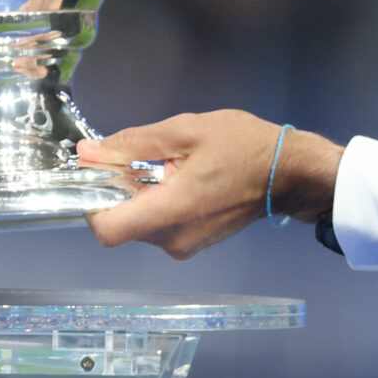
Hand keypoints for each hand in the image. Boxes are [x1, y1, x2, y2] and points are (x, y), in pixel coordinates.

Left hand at [79, 112, 341, 259]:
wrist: (289, 172)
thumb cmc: (242, 146)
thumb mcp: (186, 131)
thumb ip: (133, 142)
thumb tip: (87, 151)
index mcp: (171, 212)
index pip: (107, 230)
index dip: (91, 202)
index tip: (97, 172)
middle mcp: (173, 239)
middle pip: (120, 225)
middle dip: (115, 191)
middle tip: (131, 155)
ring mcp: (184, 246)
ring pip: (138, 225)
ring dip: (135, 195)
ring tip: (161, 162)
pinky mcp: (193, 244)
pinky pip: (158, 227)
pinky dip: (154, 203)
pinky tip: (172, 176)